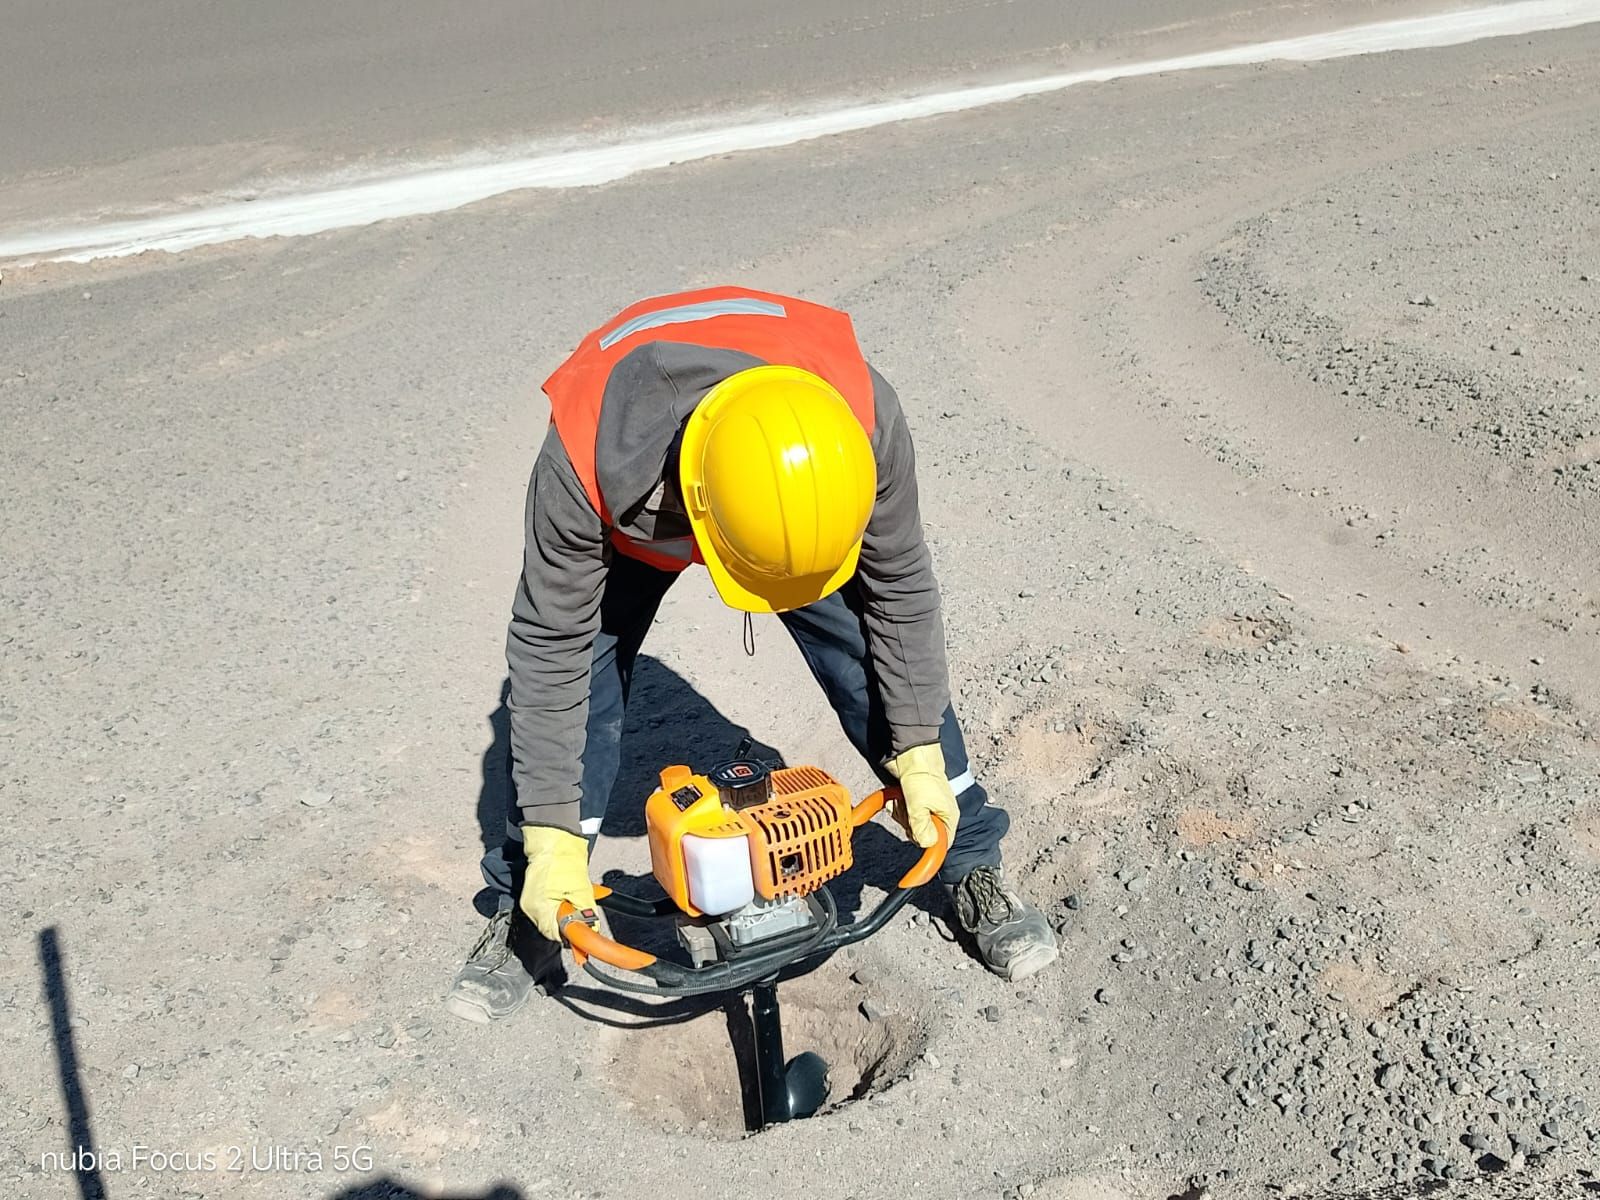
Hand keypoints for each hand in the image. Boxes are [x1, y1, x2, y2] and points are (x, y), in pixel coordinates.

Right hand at [518, 825, 596, 941]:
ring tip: (573, 898)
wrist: (552, 838)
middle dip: (569, 923)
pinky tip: (566, 895)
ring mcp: (530, 901)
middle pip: (552, 928)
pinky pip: (547, 908)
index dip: (572, 936)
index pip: (556, 935)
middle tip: (582, 913)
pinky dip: (559, 905)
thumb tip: (592, 928)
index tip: (584, 940)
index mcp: (539, 908)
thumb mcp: (581, 889)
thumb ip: (586, 913)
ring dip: (565, 913)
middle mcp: (530, 908)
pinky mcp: (533, 894)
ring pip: (551, 918)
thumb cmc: (564, 859)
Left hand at [885, 742, 959, 848]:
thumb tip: (926, 844)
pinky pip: (900, 813)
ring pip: (908, 824)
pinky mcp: (911, 800)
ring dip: (900, 813)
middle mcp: (937, 814)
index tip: (915, 856)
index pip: (942, 844)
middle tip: (909, 811)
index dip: (930, 849)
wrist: (911, 752)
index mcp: (947, 817)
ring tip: (902, 799)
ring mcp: (923, 807)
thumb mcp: (920, 806)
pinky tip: (895, 798)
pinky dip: (894, 806)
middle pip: (921, 835)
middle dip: (910, 825)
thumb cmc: (922, 775)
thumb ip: (922, 829)